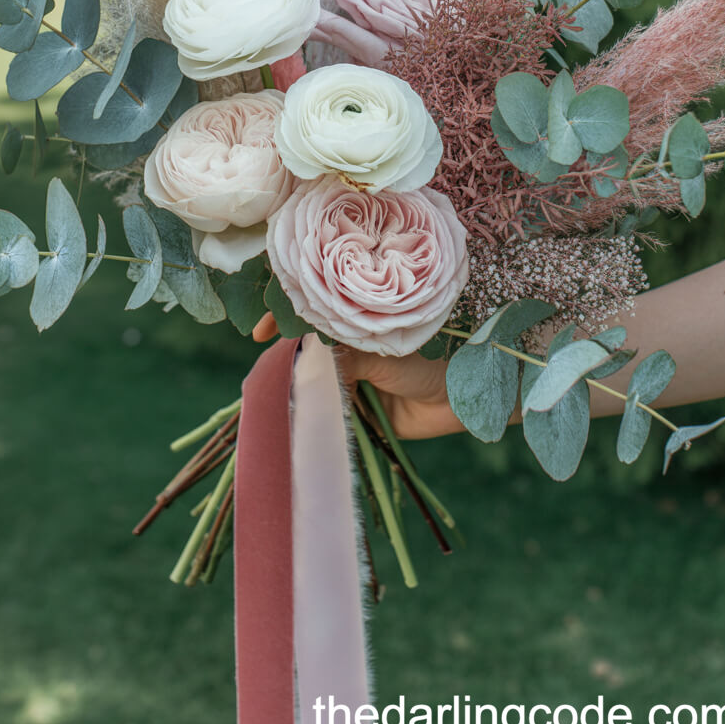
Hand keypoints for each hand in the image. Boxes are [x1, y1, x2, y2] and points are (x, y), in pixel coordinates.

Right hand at [252, 313, 464, 439]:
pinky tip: (299, 415)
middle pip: (305, 347)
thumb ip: (336, 353)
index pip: (311, 309)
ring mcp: (354, 376)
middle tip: (265, 370)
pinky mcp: (359, 409)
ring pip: (314, 379)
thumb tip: (295, 362)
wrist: (466, 398)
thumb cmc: (432, 355)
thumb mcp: (378, 346)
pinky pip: (329, 410)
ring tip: (277, 394)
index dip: (282, 315)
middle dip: (285, 357)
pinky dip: (315, 413)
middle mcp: (352, 343)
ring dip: (299, 388)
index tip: (258, 332)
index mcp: (358, 315)